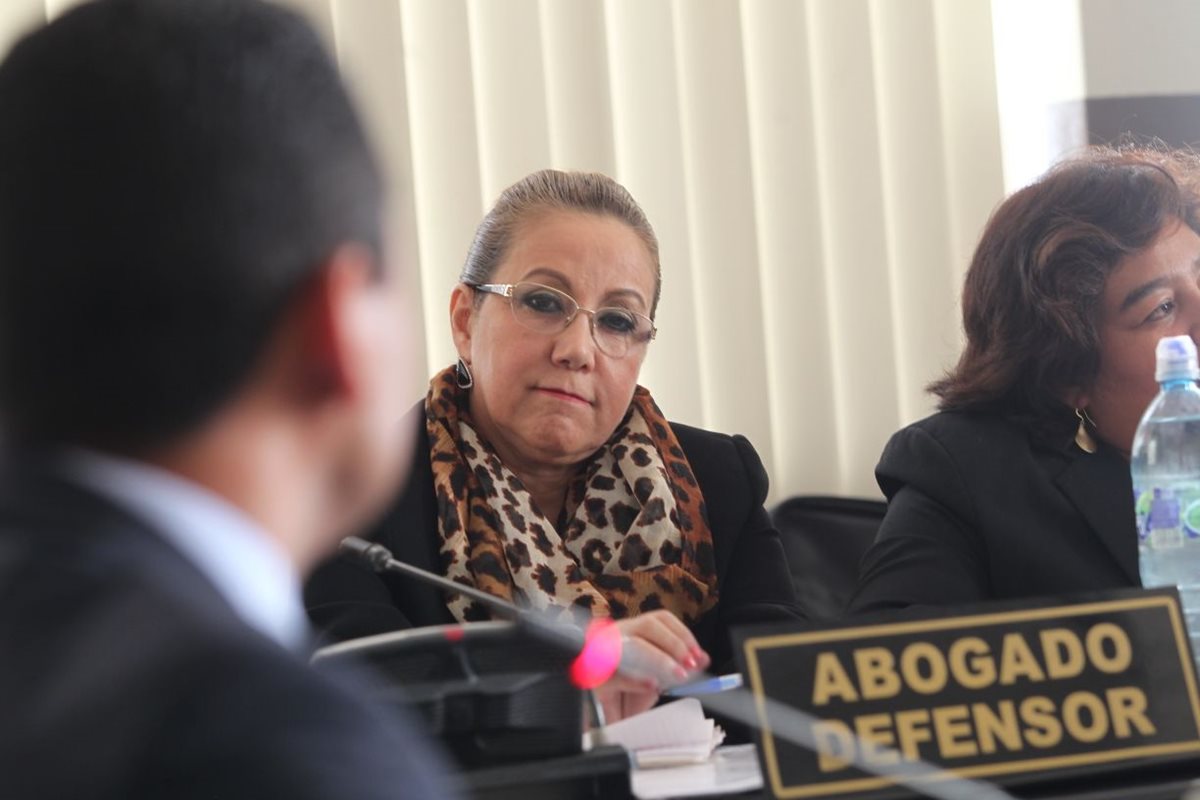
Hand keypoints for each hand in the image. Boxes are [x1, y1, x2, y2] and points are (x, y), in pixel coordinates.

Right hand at [594, 610, 710, 722]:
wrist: (596, 715)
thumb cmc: (626, 694)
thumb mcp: (656, 678)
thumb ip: (677, 666)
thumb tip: (704, 658)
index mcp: (631, 631)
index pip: (661, 619)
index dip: (683, 634)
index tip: (698, 655)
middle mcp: (617, 635)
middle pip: (648, 626)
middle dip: (675, 644)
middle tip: (691, 665)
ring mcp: (602, 653)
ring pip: (633, 645)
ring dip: (660, 659)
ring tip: (678, 676)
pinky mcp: (594, 677)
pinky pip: (618, 675)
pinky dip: (637, 680)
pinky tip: (651, 686)